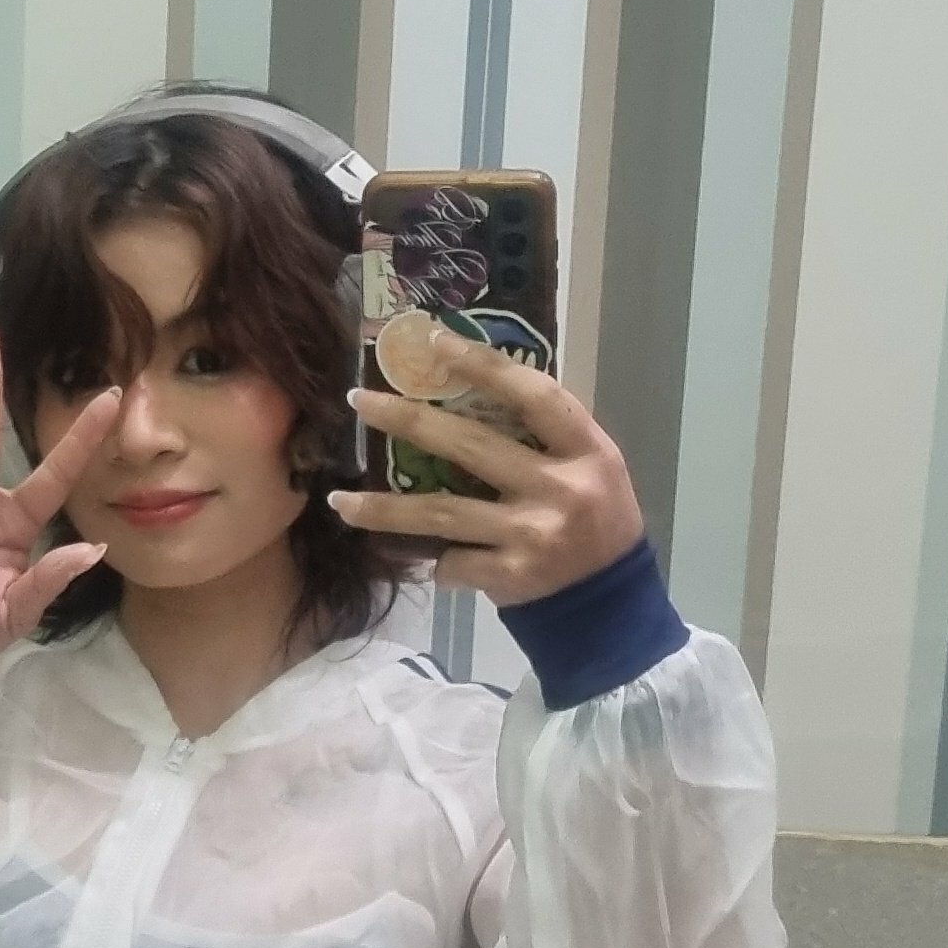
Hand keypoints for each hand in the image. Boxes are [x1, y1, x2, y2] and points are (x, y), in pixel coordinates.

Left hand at [327, 327, 644, 606]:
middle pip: (469, 446)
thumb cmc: (595, 521)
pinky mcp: (510, 576)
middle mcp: (559, 488)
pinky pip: (451, 561)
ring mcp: (532, 535)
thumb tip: (464, 392)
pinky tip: (406, 556)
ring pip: (441, 513)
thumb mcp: (589, 468)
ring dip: (383, 509)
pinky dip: (428, 559)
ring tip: (338, 501)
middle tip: (358, 401)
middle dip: (406, 421)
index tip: (434, 342)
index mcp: (585, 450)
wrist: (609, 605)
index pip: (532, 395)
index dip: (484, 365)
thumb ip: (541, 437)